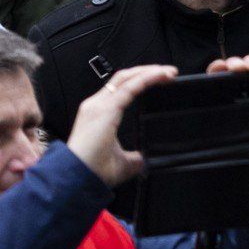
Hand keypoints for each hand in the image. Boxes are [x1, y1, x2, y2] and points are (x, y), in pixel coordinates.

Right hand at [65, 63, 177, 188]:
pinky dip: (146, 79)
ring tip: (168, 72)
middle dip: (146, 71)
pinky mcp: (105, 109)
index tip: (161, 80)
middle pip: (123, 78)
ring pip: (125, 78)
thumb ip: (135, 157)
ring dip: (148, 72)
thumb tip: (146, 158)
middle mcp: (96, 105)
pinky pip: (129, 87)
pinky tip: (160, 76)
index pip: (120, 89)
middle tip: (169, 72)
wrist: (79, 176)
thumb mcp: (123, 162)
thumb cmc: (93, 170)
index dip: (139, 80)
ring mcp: (98, 105)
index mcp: (98, 113)